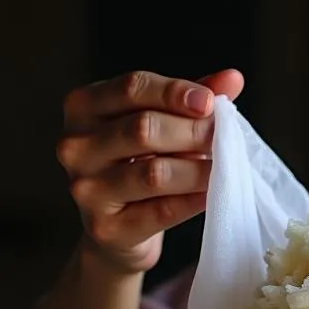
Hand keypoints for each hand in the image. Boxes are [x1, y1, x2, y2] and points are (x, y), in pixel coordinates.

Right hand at [56, 68, 244, 274]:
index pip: (132, 88)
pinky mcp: (106, 228)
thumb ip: (193, 101)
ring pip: (154, 173)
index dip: (174, 92)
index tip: (210, 102)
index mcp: (83, 108)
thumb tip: (233, 78)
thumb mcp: (162, 125)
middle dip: (193, 132)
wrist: (118, 229)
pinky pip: (162, 211)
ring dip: (199, 170)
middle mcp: (75, 146)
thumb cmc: (142, 165)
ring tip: (224, 168)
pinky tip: (214, 195)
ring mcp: (86, 189)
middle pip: (143, 128)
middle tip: (225, 139)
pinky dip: (194, 201)